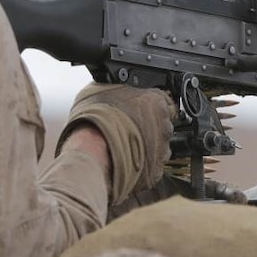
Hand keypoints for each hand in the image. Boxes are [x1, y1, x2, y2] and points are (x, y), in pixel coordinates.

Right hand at [56, 83, 175, 205]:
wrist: (91, 151)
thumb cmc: (95, 119)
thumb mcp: (103, 87)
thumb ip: (121, 87)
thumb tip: (118, 83)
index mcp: (157, 102)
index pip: (165, 102)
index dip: (151, 108)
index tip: (142, 112)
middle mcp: (165, 126)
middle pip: (163, 126)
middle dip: (150, 128)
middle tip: (130, 130)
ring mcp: (162, 151)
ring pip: (159, 148)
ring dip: (147, 148)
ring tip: (125, 147)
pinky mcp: (155, 173)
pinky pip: (152, 168)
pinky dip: (142, 167)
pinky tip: (125, 161)